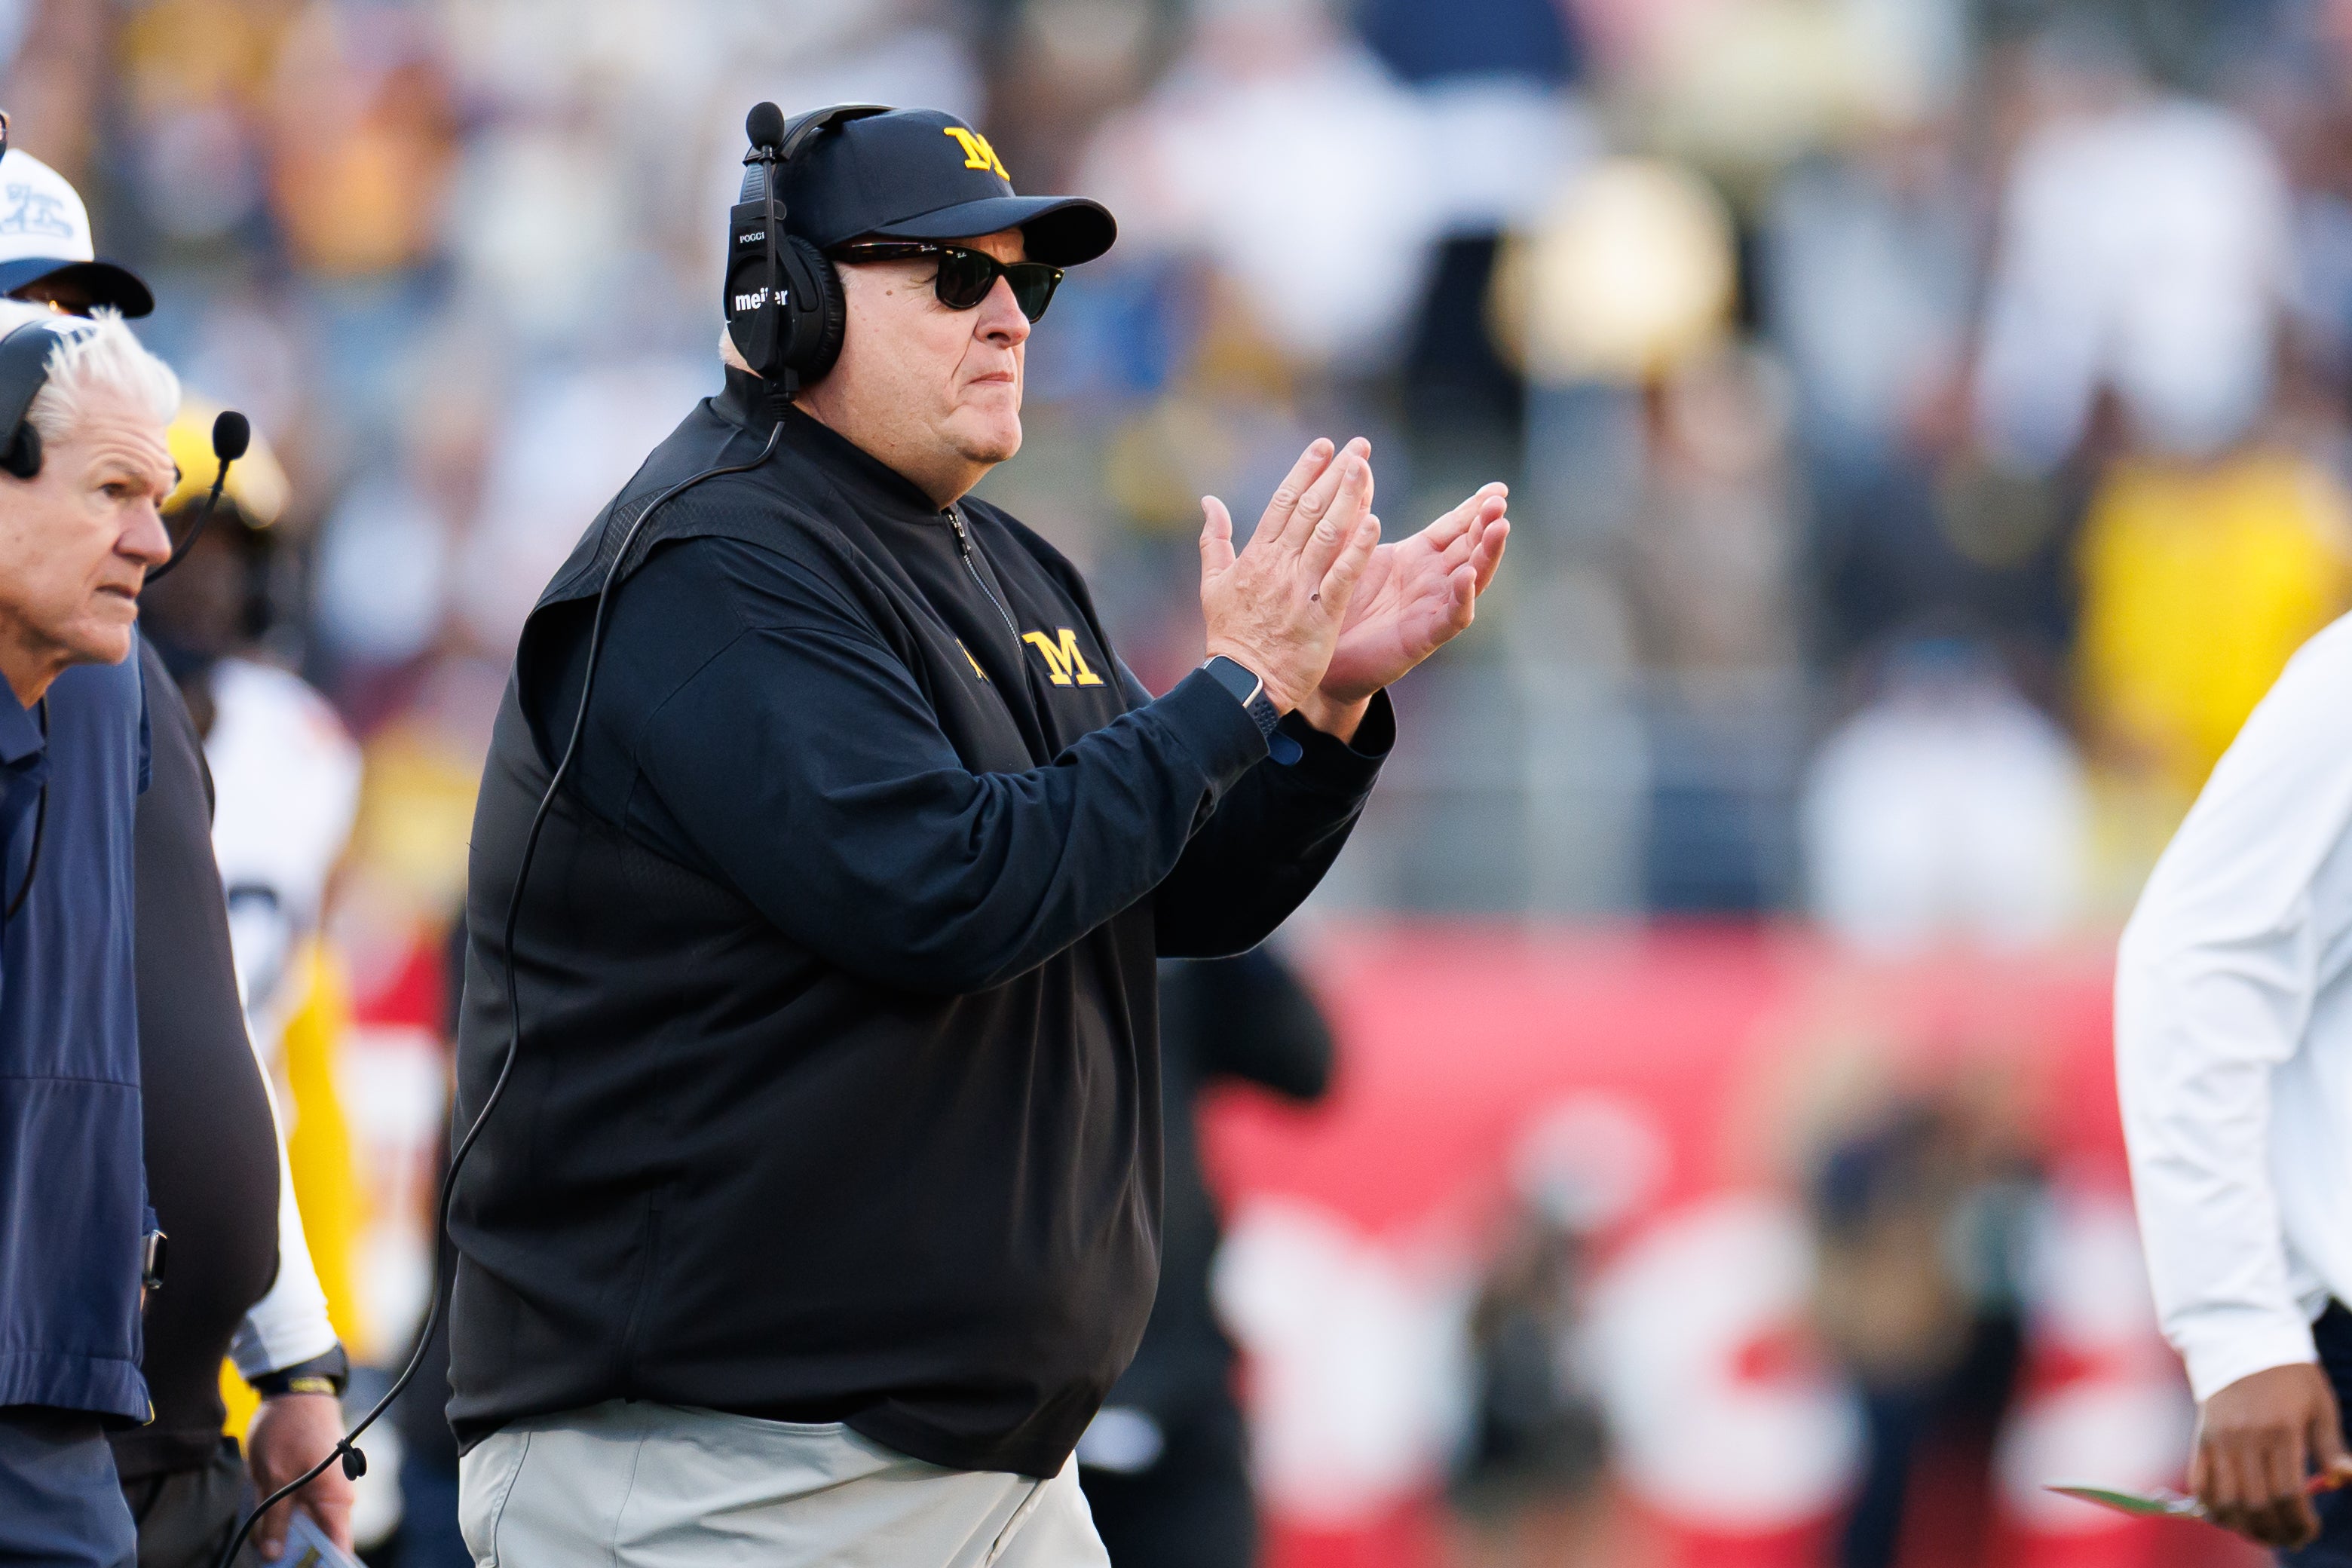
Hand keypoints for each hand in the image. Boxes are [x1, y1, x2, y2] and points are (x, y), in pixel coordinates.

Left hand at [246, 1391, 356, 1557]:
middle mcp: (336, 1498)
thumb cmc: (287, 1430)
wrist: (295, 1390)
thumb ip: (273, 1518)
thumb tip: (272, 1555)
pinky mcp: (314, 1482)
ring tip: (261, 1548)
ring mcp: (325, 1490)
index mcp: (335, 1500)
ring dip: (286, 1538)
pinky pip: (301, 1511)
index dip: (322, 1565)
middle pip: (320, 1541)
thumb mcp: (273, 1478)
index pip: (338, 1546)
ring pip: (308, 1527)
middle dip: (296, 1557)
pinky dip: (284, 1520)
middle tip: (268, 1564)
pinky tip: (262, 1526)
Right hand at [1198, 437, 1380, 712]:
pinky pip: (1342, 575)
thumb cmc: (1229, 636)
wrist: (1240, 683)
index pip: (1284, 502)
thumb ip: (1214, 539)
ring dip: (1349, 498)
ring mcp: (1300, 588)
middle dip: (1336, 474)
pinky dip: (1358, 549)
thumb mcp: (1212, 583)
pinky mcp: (1321, 614)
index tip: (1325, 447)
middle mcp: (1279, 565)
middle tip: (1359, 446)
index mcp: (1256, 555)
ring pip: (1328, 533)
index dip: (1305, 471)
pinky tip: (1376, 523)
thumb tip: (1208, 501)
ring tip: (1366, 469)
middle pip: (1310, 509)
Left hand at [1317, 481, 1509, 705]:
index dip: (1475, 508)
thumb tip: (1359, 464)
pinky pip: (1451, 617)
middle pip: (1470, 548)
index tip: (1497, 488)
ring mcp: (1431, 609)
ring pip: (1471, 579)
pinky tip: (1467, 577)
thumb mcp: (1348, 551)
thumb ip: (1359, 514)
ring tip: (1499, 529)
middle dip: (1487, 524)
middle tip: (1500, 503)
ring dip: (1486, 554)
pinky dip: (1462, 597)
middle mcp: (1432, 581)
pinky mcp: (1422, 637)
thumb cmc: (1337, 602)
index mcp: (1418, 558)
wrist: (1320, 658)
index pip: (1455, 527)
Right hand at [2191, 1363, 2351, 1547]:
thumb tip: (2346, 1478)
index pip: (2288, 1494)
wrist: (2242, 1342)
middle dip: (2275, 1531)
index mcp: (2281, 1431)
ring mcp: (2220, 1439)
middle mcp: (2247, 1438)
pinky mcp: (2202, 1439)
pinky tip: (2231, 1515)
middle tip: (2289, 1539)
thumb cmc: (2291, 1377)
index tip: (2310, 1530)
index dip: (2300, 1522)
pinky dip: (2213, 1507)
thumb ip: (2332, 1445)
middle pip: (2257, 1504)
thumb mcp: (2321, 1406)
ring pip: (2226, 1500)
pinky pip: (2201, 1483)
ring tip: (2261, 1532)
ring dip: (2244, 1526)